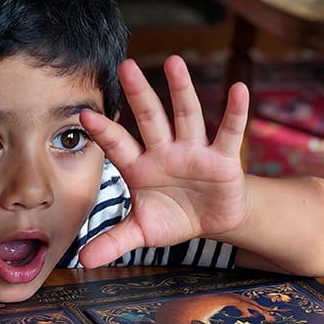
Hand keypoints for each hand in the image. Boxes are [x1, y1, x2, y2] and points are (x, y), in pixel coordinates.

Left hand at [77, 55, 249, 267]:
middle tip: (126, 66)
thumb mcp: (142, 232)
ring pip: (186, 116)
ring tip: (174, 62)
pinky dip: (235, 112)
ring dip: (182, 90)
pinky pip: (230, 132)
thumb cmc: (172, 218)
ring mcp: (194, 151)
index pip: (118, 146)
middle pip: (150, 119)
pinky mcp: (223, 158)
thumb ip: (113, 242)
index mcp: (140, 168)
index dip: (104, 131)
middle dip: (139, 94)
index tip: (84, 114)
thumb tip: (83, 260)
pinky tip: (239, 89)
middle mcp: (164, 152)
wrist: (211, 221)